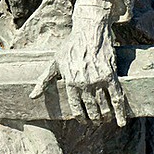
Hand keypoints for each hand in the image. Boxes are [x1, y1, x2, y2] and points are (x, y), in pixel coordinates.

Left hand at [30, 0, 126, 126]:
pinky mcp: (111, 75)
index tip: (83, 120)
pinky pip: (117, 98)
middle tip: (96, 121)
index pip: (75, 108)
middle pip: (91, 110)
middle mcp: (83, 83)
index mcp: (69, 81)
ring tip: (105, 119)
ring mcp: (98, 80)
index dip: (80, 117)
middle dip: (94, 119)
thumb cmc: (70, 46)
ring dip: (105, 117)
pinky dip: (120, 112)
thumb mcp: (54, 62)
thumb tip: (32, 96)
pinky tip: (121, 122)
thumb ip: (43, 81)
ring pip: (104, 107)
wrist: (89, 31)